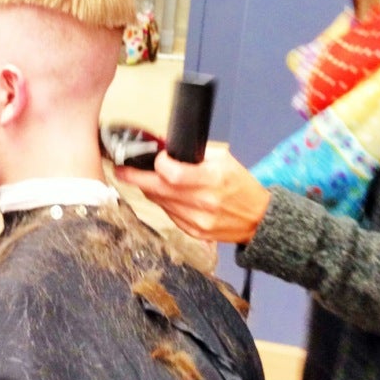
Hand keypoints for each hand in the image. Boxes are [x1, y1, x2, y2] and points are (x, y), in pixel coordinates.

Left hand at [114, 144, 270, 243]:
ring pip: (159, 202)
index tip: (156, 159)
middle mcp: (203, 202)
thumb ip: (195, 154)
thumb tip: (166, 148)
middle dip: (136, 178)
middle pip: (158, 189)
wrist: (257, 219)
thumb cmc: (240, 186)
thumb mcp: (224, 160)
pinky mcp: (193, 232)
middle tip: (122, 170)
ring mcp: (197, 220)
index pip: (173, 174)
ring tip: (143, 180)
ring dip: (149, 190)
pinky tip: (165, 195)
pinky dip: (163, 203)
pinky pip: (168, 214)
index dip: (158, 164)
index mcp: (213, 180)